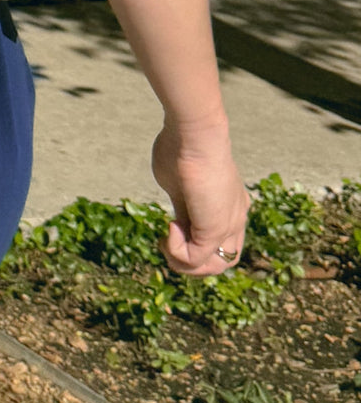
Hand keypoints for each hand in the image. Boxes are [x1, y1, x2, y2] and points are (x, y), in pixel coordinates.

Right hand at [151, 120, 250, 275]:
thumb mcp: (178, 183)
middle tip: (168, 239)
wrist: (195, 135)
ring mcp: (229, 225)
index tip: (171, 225)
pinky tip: (169, 227)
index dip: (193, 242)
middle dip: (190, 260)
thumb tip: (176, 217)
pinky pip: (195, 259)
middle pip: (222, 261)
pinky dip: (176, 250)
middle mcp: (236, 219)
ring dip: (184, 262)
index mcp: (230, 206)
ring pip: (215, 268)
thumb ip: (181, 205)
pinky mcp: (214, 229)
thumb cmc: (182, 149)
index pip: (220, 241)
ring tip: (167, 239)